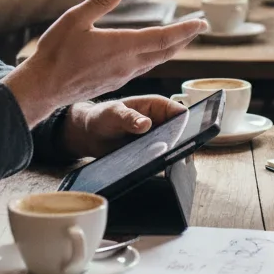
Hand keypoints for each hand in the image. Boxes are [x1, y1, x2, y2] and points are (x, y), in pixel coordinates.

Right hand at [2, 0, 208, 125]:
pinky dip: (156, 57)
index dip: (185, 30)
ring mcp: (122, 76)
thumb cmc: (56, 51)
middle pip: (165, 51)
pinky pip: (144, 68)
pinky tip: (153, 53)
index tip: (201, 22)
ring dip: (172, 49)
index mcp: (122, 46)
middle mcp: (128, 64)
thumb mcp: (75, 18)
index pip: (163, 37)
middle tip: (201, 28)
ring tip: (182, 38)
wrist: (43, 87)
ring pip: (156, 61)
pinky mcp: (115, 82)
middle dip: (185, 39)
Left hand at [64, 95, 185, 157]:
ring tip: (155, 160)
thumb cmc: (102, 116)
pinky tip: (149, 168)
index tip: (178, 136)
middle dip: (176, 142)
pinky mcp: (149, 152)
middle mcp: (160, 121)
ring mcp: (155, 138)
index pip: (180, 112)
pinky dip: (156, 164)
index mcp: (156, 105)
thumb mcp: (113, 114)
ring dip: (166, 155)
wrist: (89, 134)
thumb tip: (146, 124)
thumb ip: (129, 118)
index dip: (184, 124)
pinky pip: (158, 159)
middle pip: (179, 132)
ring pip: (170, 147)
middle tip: (166, 152)